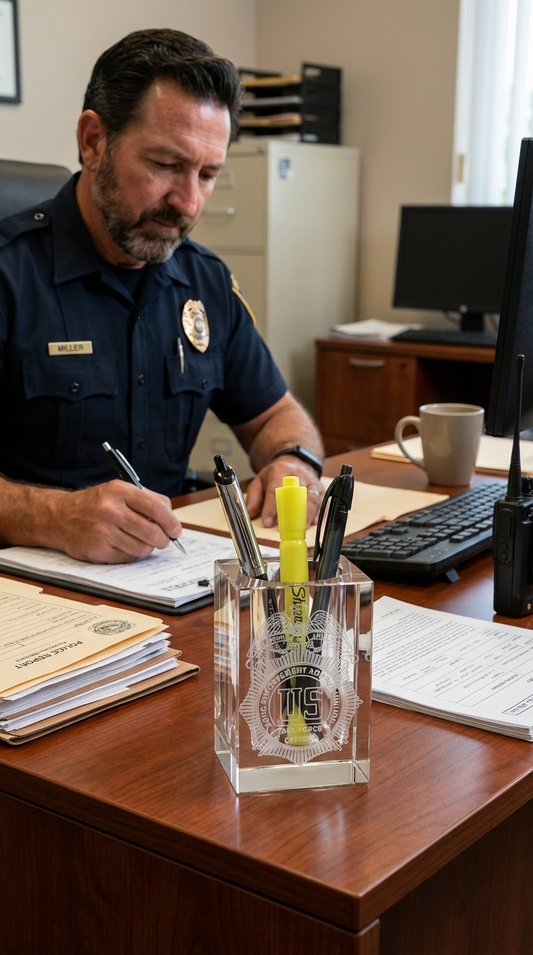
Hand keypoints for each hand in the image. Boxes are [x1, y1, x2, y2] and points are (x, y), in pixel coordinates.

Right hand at [48, 480, 183, 562]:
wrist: (60, 516)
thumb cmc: (95, 504)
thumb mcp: (118, 491)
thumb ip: (146, 500)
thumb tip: (171, 519)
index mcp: (120, 492)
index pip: (156, 508)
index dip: (171, 522)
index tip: (176, 531)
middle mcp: (111, 510)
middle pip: (152, 532)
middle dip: (163, 540)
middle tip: (164, 540)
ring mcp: (103, 531)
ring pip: (142, 548)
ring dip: (146, 548)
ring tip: (140, 541)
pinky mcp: (98, 550)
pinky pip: (127, 558)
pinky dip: (130, 554)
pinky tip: (122, 545)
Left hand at [245, 459, 323, 527]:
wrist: (295, 462)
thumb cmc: (277, 473)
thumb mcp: (260, 480)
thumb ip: (253, 497)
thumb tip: (250, 513)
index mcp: (280, 470)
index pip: (275, 490)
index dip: (271, 507)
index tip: (268, 521)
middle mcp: (298, 474)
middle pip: (296, 494)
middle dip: (291, 512)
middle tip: (285, 528)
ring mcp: (311, 482)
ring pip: (312, 498)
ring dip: (307, 515)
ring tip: (300, 528)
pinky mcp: (321, 489)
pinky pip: (322, 502)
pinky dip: (318, 513)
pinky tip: (313, 522)